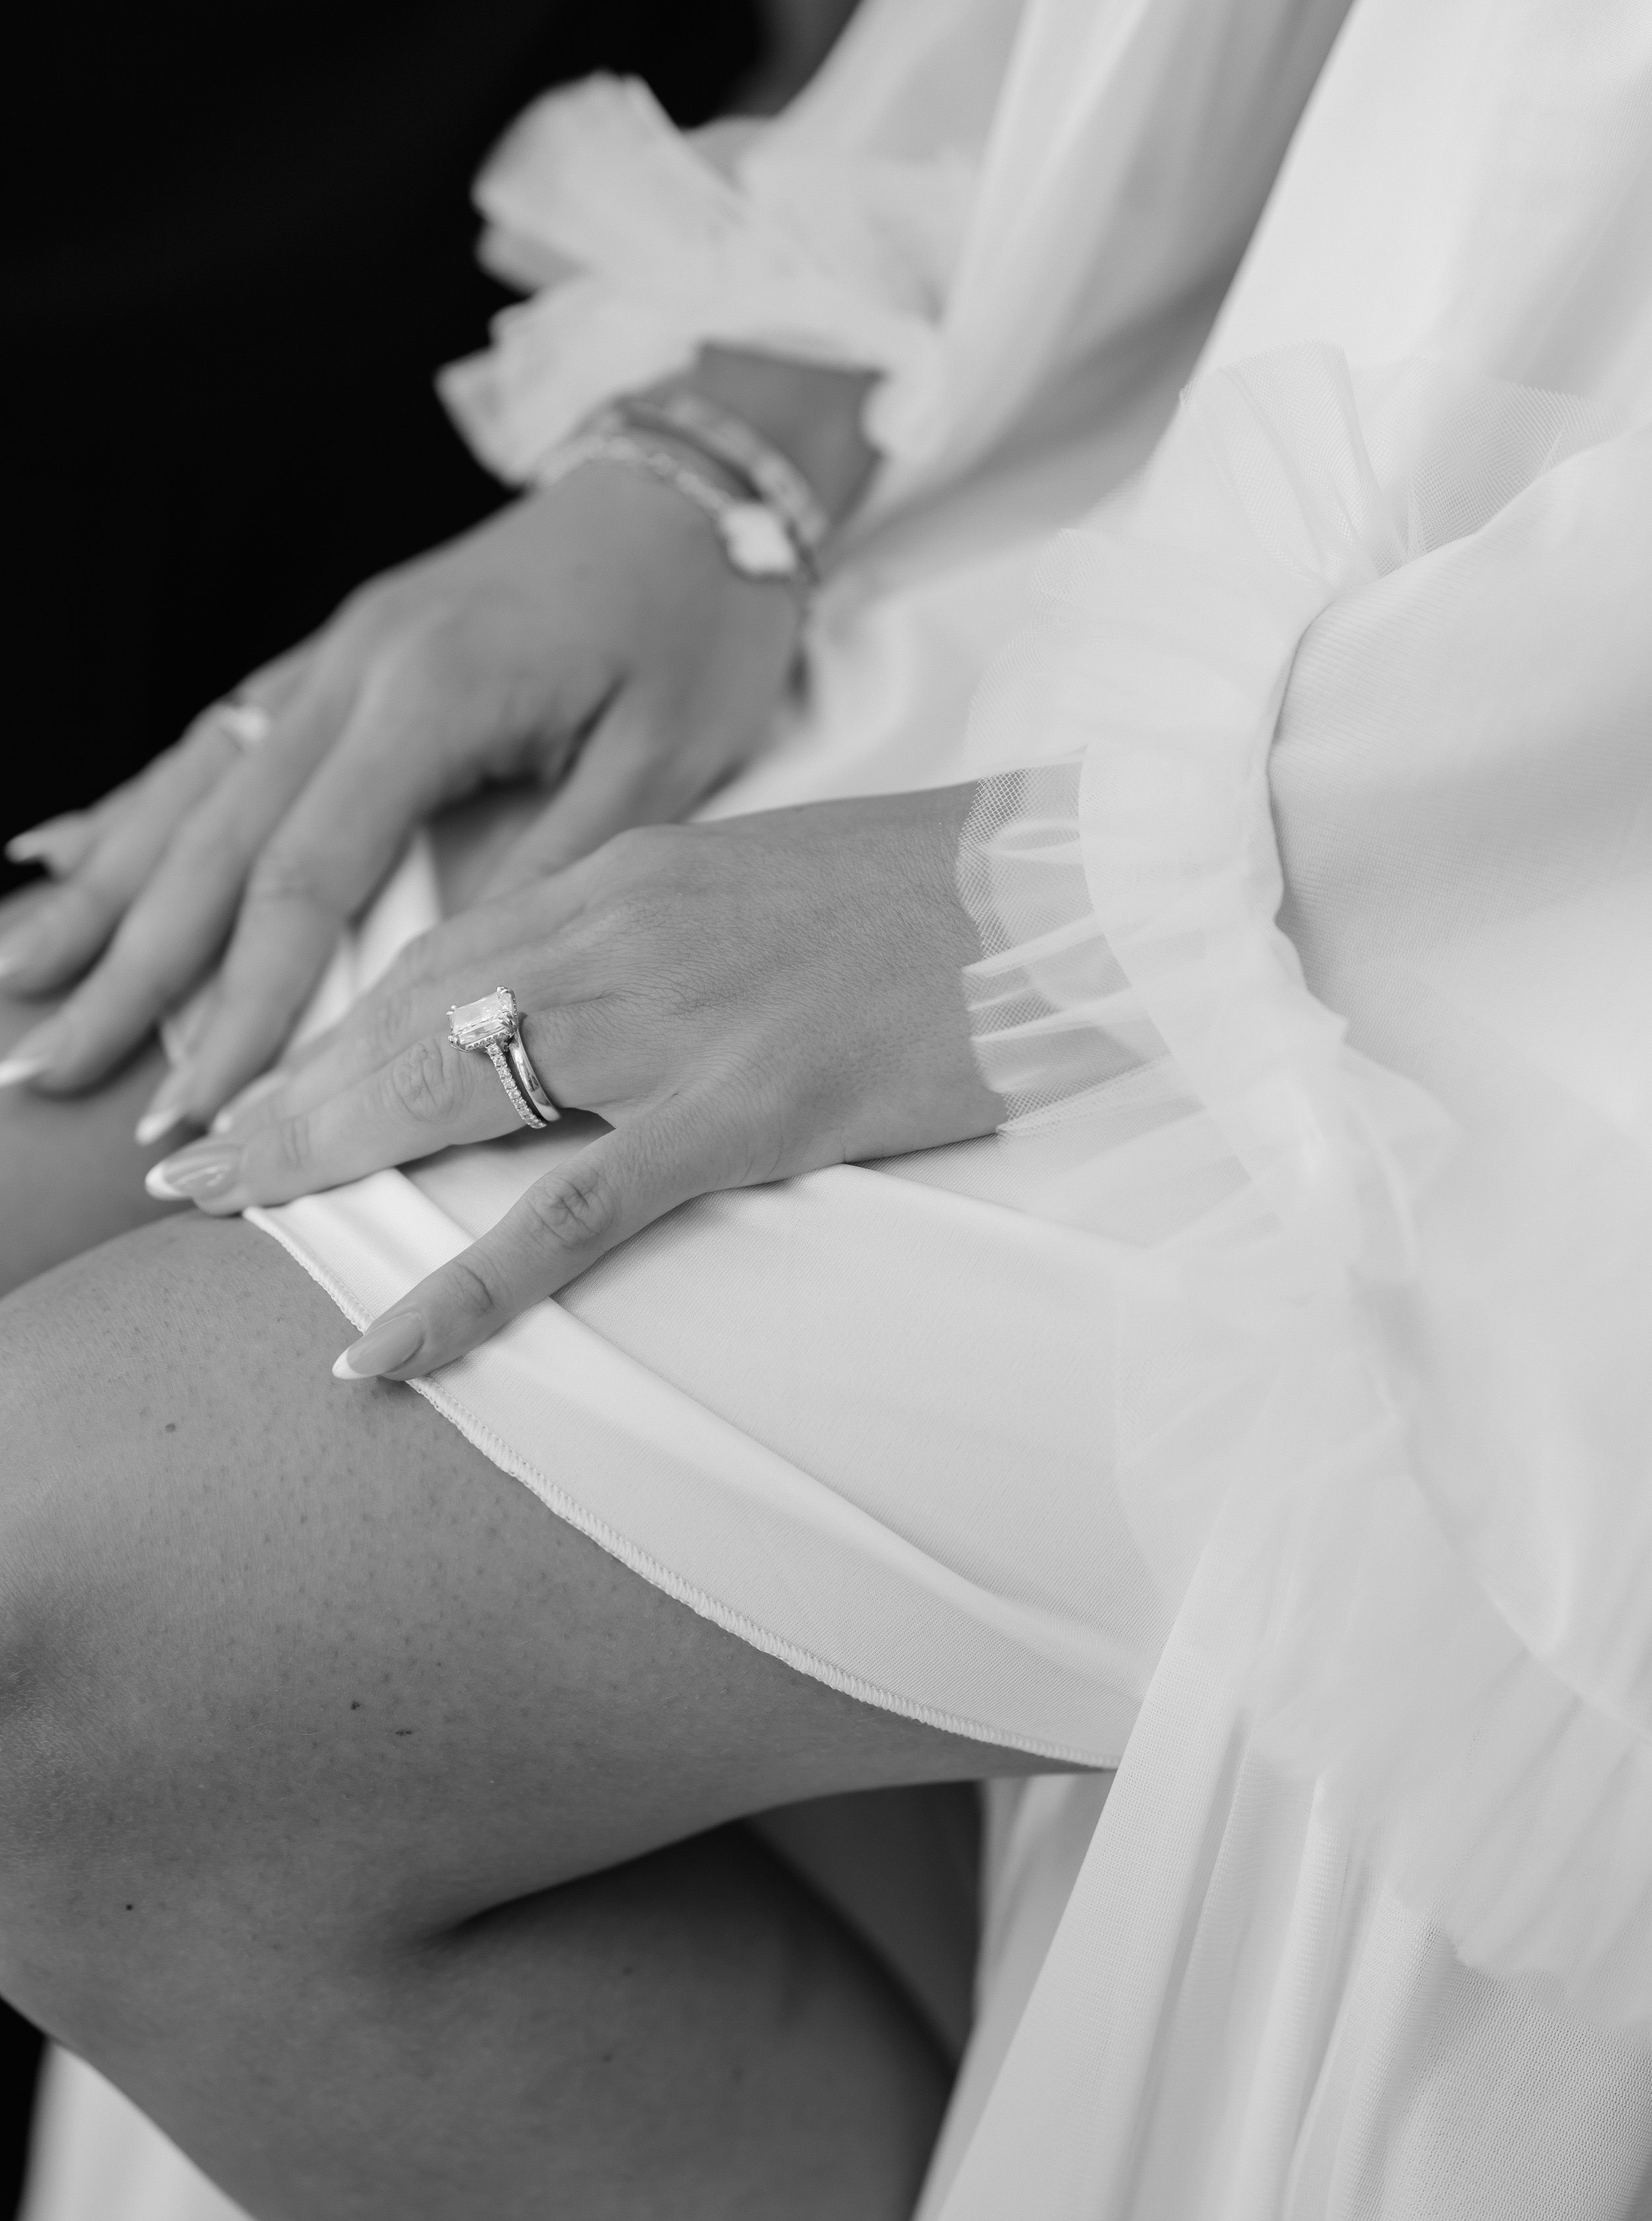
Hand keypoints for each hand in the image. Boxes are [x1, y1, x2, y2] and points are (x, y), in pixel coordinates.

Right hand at [0, 462, 803, 1123]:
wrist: (698, 480)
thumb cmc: (697, 622)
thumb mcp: (664, 760)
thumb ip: (551, 867)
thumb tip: (449, 989)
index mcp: (430, 695)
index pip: (302, 877)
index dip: (241, 1002)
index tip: (197, 1106)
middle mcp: (352, 666)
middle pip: (213, 838)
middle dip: (128, 966)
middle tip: (47, 1068)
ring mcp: (333, 649)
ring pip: (191, 784)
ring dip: (102, 889)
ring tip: (17, 977)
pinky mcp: (340, 647)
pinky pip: (217, 735)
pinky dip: (137, 802)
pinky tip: (66, 851)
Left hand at [147, 788, 999, 1376]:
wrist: (1075, 890)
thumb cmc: (941, 899)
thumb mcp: (770, 888)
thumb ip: (661, 935)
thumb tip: (583, 1006)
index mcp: (633, 871)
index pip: (439, 953)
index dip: (334, 1024)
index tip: (263, 1079)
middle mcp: (626, 927)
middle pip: (410, 1019)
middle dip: (286, 1094)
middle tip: (188, 1165)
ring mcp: (678, 1019)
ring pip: (451, 1091)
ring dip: (320, 1157)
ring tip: (221, 1215)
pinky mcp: (746, 1107)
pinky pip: (571, 1213)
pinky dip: (461, 1286)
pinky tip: (378, 1349)